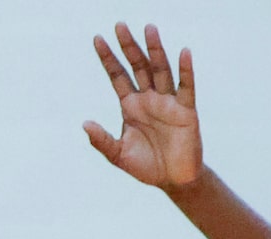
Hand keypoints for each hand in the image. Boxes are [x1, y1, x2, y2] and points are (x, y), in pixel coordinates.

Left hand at [83, 23, 202, 192]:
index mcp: (131, 106)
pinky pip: (186, 88)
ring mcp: (168, 102)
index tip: (97, 38)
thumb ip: (102, 140)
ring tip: (149, 29)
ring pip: (160, 71)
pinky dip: (186, 71)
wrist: (173, 181)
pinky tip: (184, 53)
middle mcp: (149, 98)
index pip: (117, 76)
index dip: (108, 58)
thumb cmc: (146, 166)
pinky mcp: (186, 111)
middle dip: (129, 47)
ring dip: (155, 50)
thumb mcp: (119, 155)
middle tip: (119, 25)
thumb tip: (84, 123)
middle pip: (138, 66)